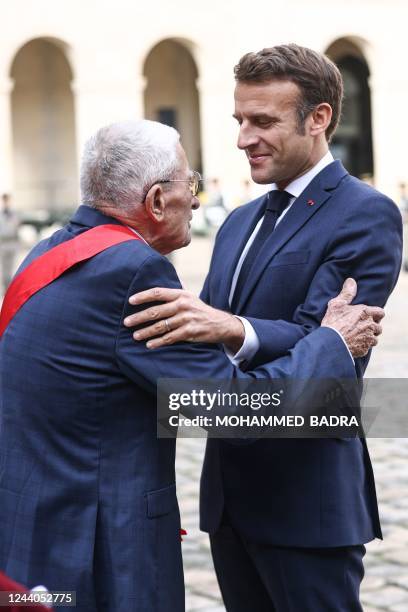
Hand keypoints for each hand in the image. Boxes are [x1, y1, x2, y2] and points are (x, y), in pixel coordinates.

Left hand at [124, 288, 244, 351]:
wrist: (220, 323)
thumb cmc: (199, 310)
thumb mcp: (188, 298)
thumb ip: (172, 296)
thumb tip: (150, 295)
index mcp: (181, 294)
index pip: (158, 293)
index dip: (143, 296)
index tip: (130, 301)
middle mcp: (183, 305)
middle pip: (156, 311)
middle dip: (139, 317)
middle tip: (126, 322)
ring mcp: (187, 319)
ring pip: (161, 326)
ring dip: (146, 332)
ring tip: (135, 335)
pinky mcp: (190, 332)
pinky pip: (170, 338)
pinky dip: (158, 342)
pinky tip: (149, 344)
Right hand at [321, 278, 383, 357]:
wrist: (331, 342)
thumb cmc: (333, 322)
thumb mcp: (337, 304)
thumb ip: (347, 293)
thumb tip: (351, 281)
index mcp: (366, 313)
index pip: (380, 312)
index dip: (376, 314)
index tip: (369, 316)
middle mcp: (370, 326)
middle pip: (379, 327)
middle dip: (372, 327)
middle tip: (361, 327)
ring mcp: (368, 339)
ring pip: (374, 339)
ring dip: (369, 337)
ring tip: (358, 336)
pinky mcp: (364, 349)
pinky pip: (367, 348)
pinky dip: (363, 346)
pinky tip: (354, 344)